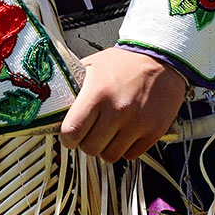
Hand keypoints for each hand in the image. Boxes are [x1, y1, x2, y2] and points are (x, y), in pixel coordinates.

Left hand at [59, 48, 185, 161]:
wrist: (160, 58)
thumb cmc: (124, 63)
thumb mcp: (93, 65)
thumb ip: (73, 86)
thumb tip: (53, 102)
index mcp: (98, 92)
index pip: (72, 132)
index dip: (67, 137)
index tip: (70, 134)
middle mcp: (118, 110)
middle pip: (90, 148)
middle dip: (86, 141)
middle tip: (90, 130)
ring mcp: (137, 123)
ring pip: (110, 156)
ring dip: (106, 146)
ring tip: (109, 131)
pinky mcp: (154, 131)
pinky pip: (131, 155)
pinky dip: (125, 148)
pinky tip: (125, 131)